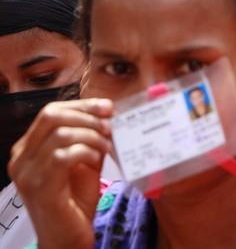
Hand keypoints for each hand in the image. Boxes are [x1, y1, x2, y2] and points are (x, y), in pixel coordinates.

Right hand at [8, 99, 112, 248]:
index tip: (107, 107)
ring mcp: (27, 173)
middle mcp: (21, 158)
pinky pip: (63, 156)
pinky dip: (85, 152)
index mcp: (28, 148)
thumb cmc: (75, 201)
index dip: (81, 105)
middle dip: (86, 115)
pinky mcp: (40, 187)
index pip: (51, 112)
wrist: (67, 238)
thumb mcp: (84, 162)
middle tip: (109, 125)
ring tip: (106, 146)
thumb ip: (90, 139)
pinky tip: (96, 159)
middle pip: (52, 116)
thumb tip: (108, 115)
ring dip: (91, 135)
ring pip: (60, 134)